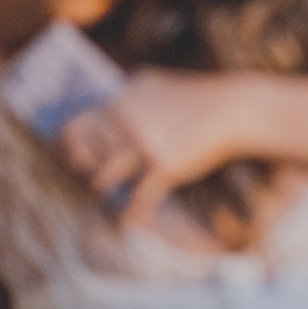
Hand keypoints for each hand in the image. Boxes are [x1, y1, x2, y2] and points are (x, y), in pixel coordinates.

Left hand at [57, 70, 236, 220]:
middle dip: (87, 168)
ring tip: (106, 196)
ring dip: (103, 189)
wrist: (236, 110)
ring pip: (105, 176)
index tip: (74, 156)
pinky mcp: (163, 164)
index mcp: (123, 97)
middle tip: (93, 176)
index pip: (78, 125)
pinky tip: (128, 223)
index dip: (72, 145)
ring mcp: (144, 142)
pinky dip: (131, 214)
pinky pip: (138, 197)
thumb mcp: (159, 85)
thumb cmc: (200, 99)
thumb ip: (132, 94)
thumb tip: (113, 99)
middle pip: (88, 153)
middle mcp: (127, 118)